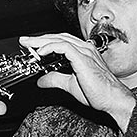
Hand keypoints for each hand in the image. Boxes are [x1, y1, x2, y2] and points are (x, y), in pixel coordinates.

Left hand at [19, 33, 134, 131]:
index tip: (30, 46)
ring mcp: (85, 51)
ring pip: (59, 39)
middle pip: (57, 37)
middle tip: (24, 41)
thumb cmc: (99, 93)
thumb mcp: (70, 85)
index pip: (60, 41)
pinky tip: (40, 52)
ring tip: (28, 45)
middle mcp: (84, 49)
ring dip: (41, 41)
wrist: (113, 100)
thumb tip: (41, 80)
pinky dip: (50, 47)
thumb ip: (55, 79)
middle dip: (38, 39)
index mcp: (83, 53)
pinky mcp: (83, 58)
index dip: (44, 42)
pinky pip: (63, 46)